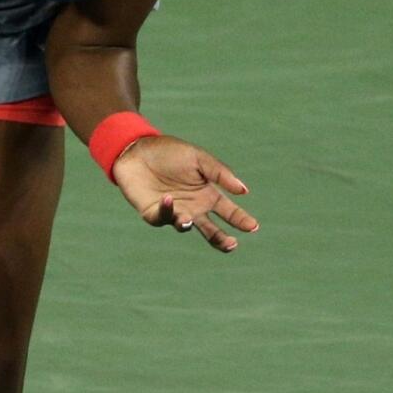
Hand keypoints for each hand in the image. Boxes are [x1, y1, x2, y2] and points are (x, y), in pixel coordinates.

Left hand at [112, 133, 258, 252]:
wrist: (138, 148)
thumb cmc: (171, 152)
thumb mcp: (200, 159)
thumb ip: (220, 174)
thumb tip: (244, 191)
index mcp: (207, 195)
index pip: (228, 212)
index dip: (241, 220)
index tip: (253, 226)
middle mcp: (193, 207)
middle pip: (211, 230)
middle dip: (222, 240)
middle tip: (232, 244)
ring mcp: (174, 212)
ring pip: (185, 226)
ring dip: (186, 223)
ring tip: (188, 219)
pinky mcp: (153, 213)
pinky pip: (162, 217)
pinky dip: (166, 211)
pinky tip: (168, 199)